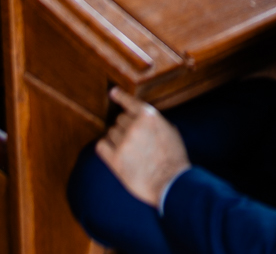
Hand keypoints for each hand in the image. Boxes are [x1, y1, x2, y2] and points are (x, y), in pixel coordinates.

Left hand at [95, 88, 189, 206]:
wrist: (171, 182)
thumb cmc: (174, 158)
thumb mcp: (170, 131)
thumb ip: (155, 122)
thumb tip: (146, 121)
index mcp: (149, 116)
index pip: (129, 102)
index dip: (120, 96)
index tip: (113, 92)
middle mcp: (134, 125)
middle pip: (120, 119)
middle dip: (126, 128)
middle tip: (135, 141)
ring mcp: (123, 142)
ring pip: (111, 132)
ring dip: (117, 139)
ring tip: (130, 151)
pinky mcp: (115, 159)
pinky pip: (101, 145)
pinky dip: (105, 147)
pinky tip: (113, 152)